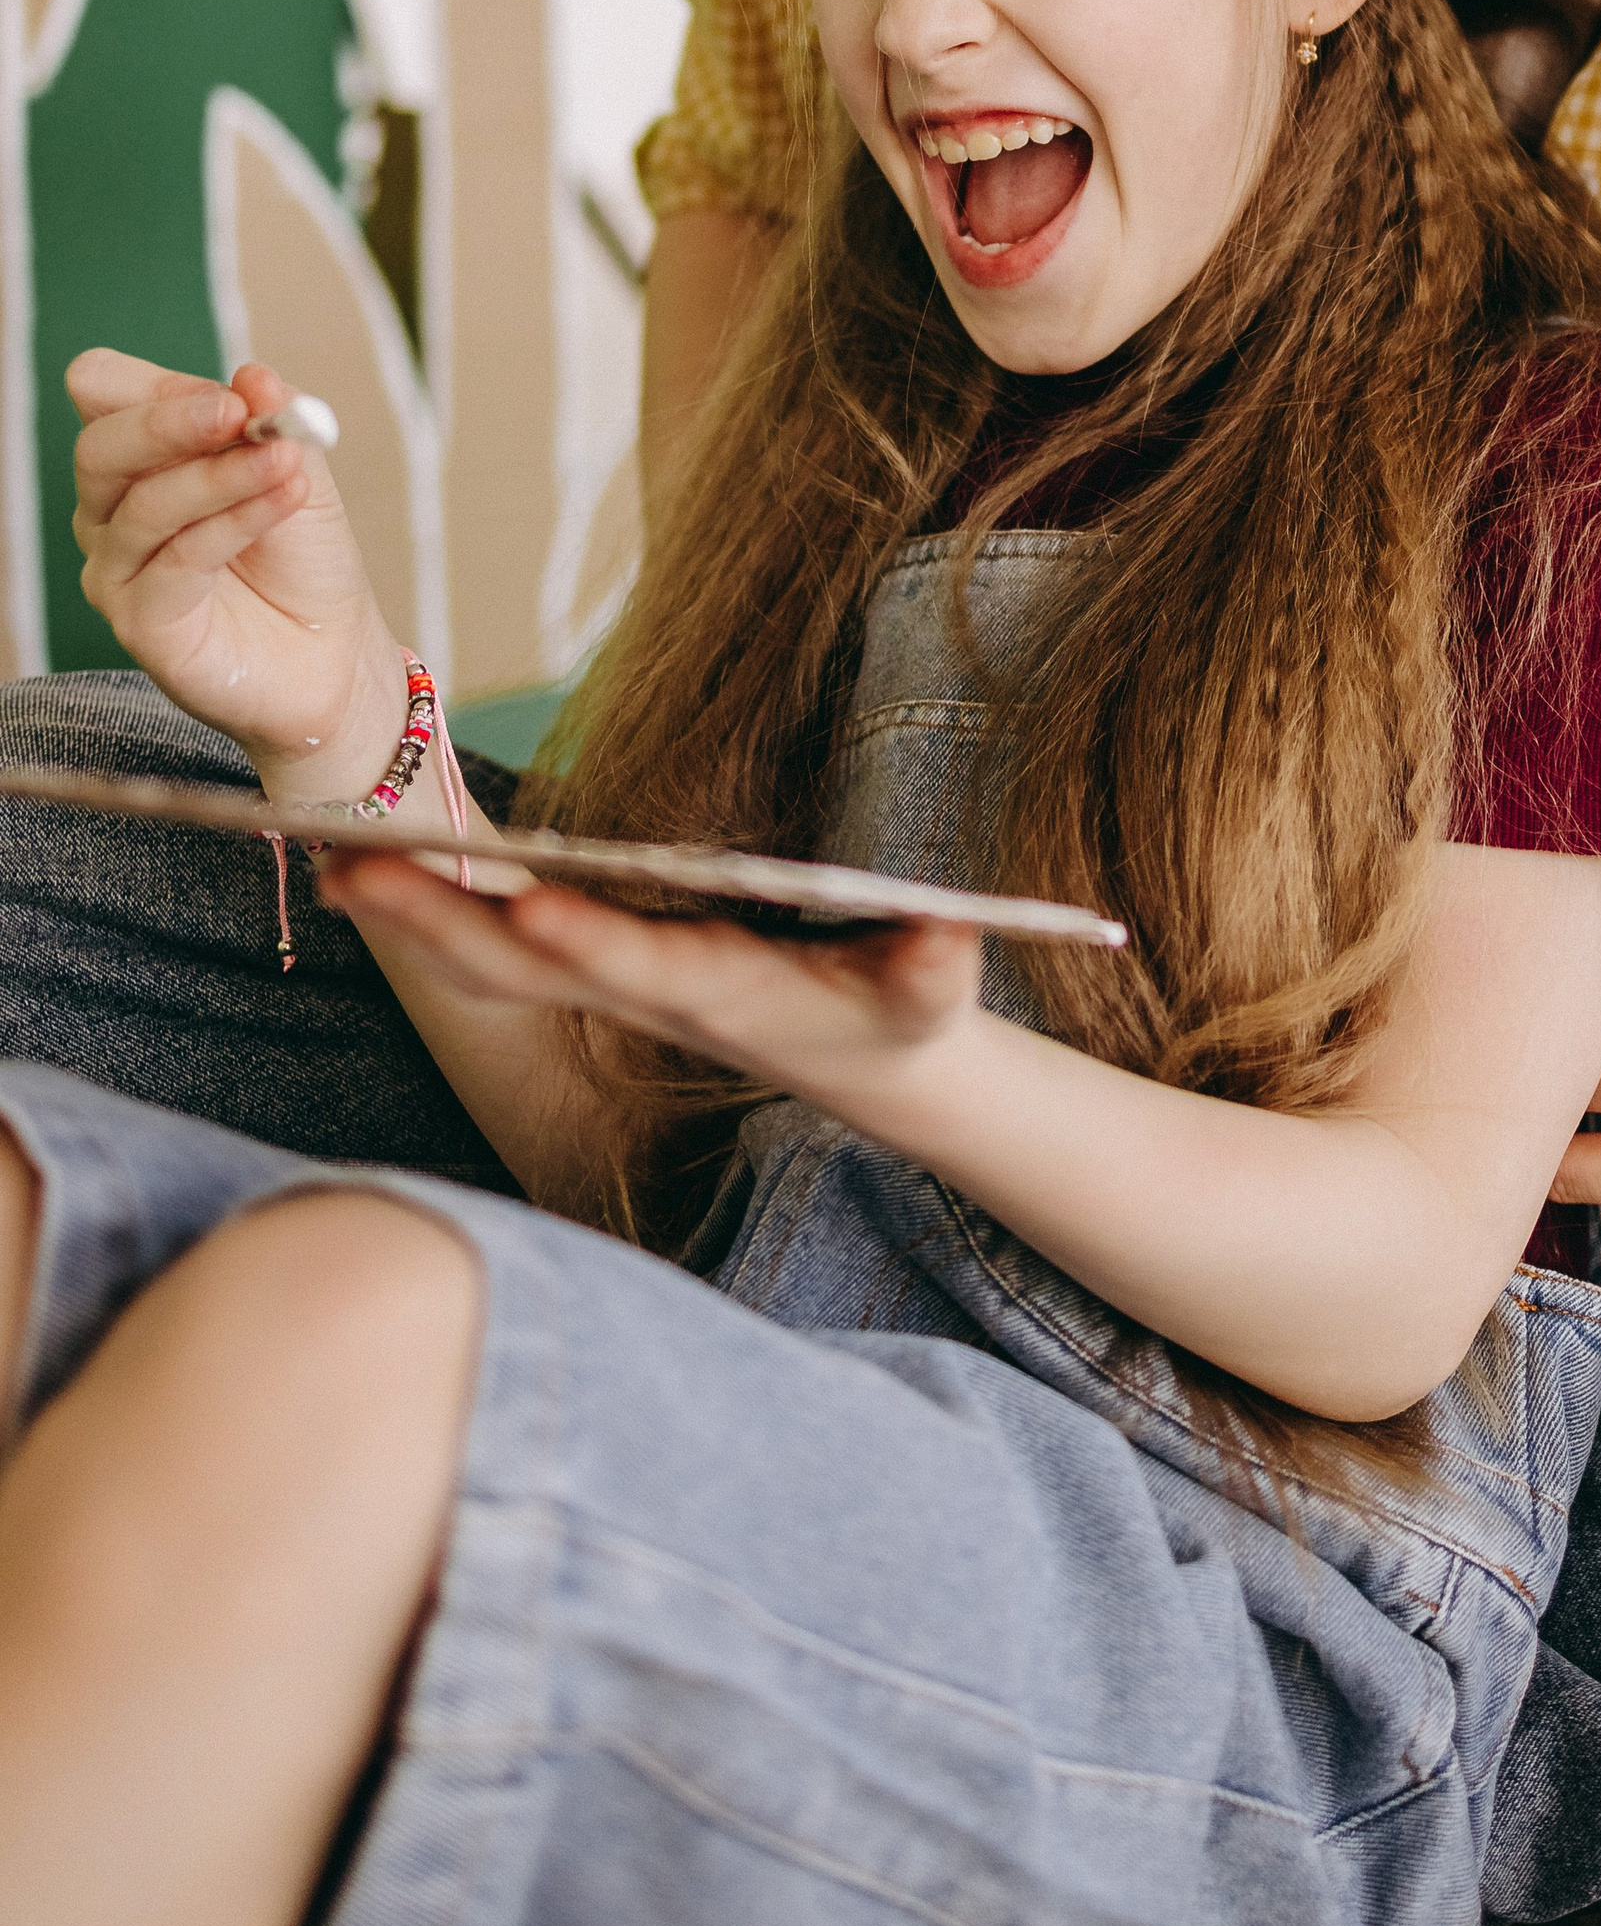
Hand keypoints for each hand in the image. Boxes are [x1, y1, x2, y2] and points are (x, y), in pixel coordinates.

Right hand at [68, 349, 409, 795]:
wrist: (332, 650)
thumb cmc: (303, 558)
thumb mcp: (298, 471)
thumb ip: (276, 423)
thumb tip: (254, 374)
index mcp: (139, 460)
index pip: (102, 396)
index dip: (154, 385)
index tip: (229, 392)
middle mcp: (111, 513)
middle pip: (100, 449)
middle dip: (169, 420)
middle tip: (239, 412)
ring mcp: (118, 570)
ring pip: (143, 506)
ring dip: (222, 475)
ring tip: (287, 463)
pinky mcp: (139, 622)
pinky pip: (175, 561)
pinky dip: (234, 522)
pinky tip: (282, 500)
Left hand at [318, 853, 984, 1112]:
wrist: (873, 1067)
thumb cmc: (903, 1017)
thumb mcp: (934, 995)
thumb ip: (933, 966)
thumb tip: (946, 935)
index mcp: (724, 994)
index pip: (646, 970)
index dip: (591, 946)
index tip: (532, 912)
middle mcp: (647, 995)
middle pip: (524, 969)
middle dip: (442, 925)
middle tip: (353, 868)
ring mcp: (613, 986)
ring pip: (491, 959)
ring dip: (413, 915)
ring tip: (330, 858)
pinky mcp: (599, 965)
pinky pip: (494, 941)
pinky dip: (430, 907)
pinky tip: (369, 867)